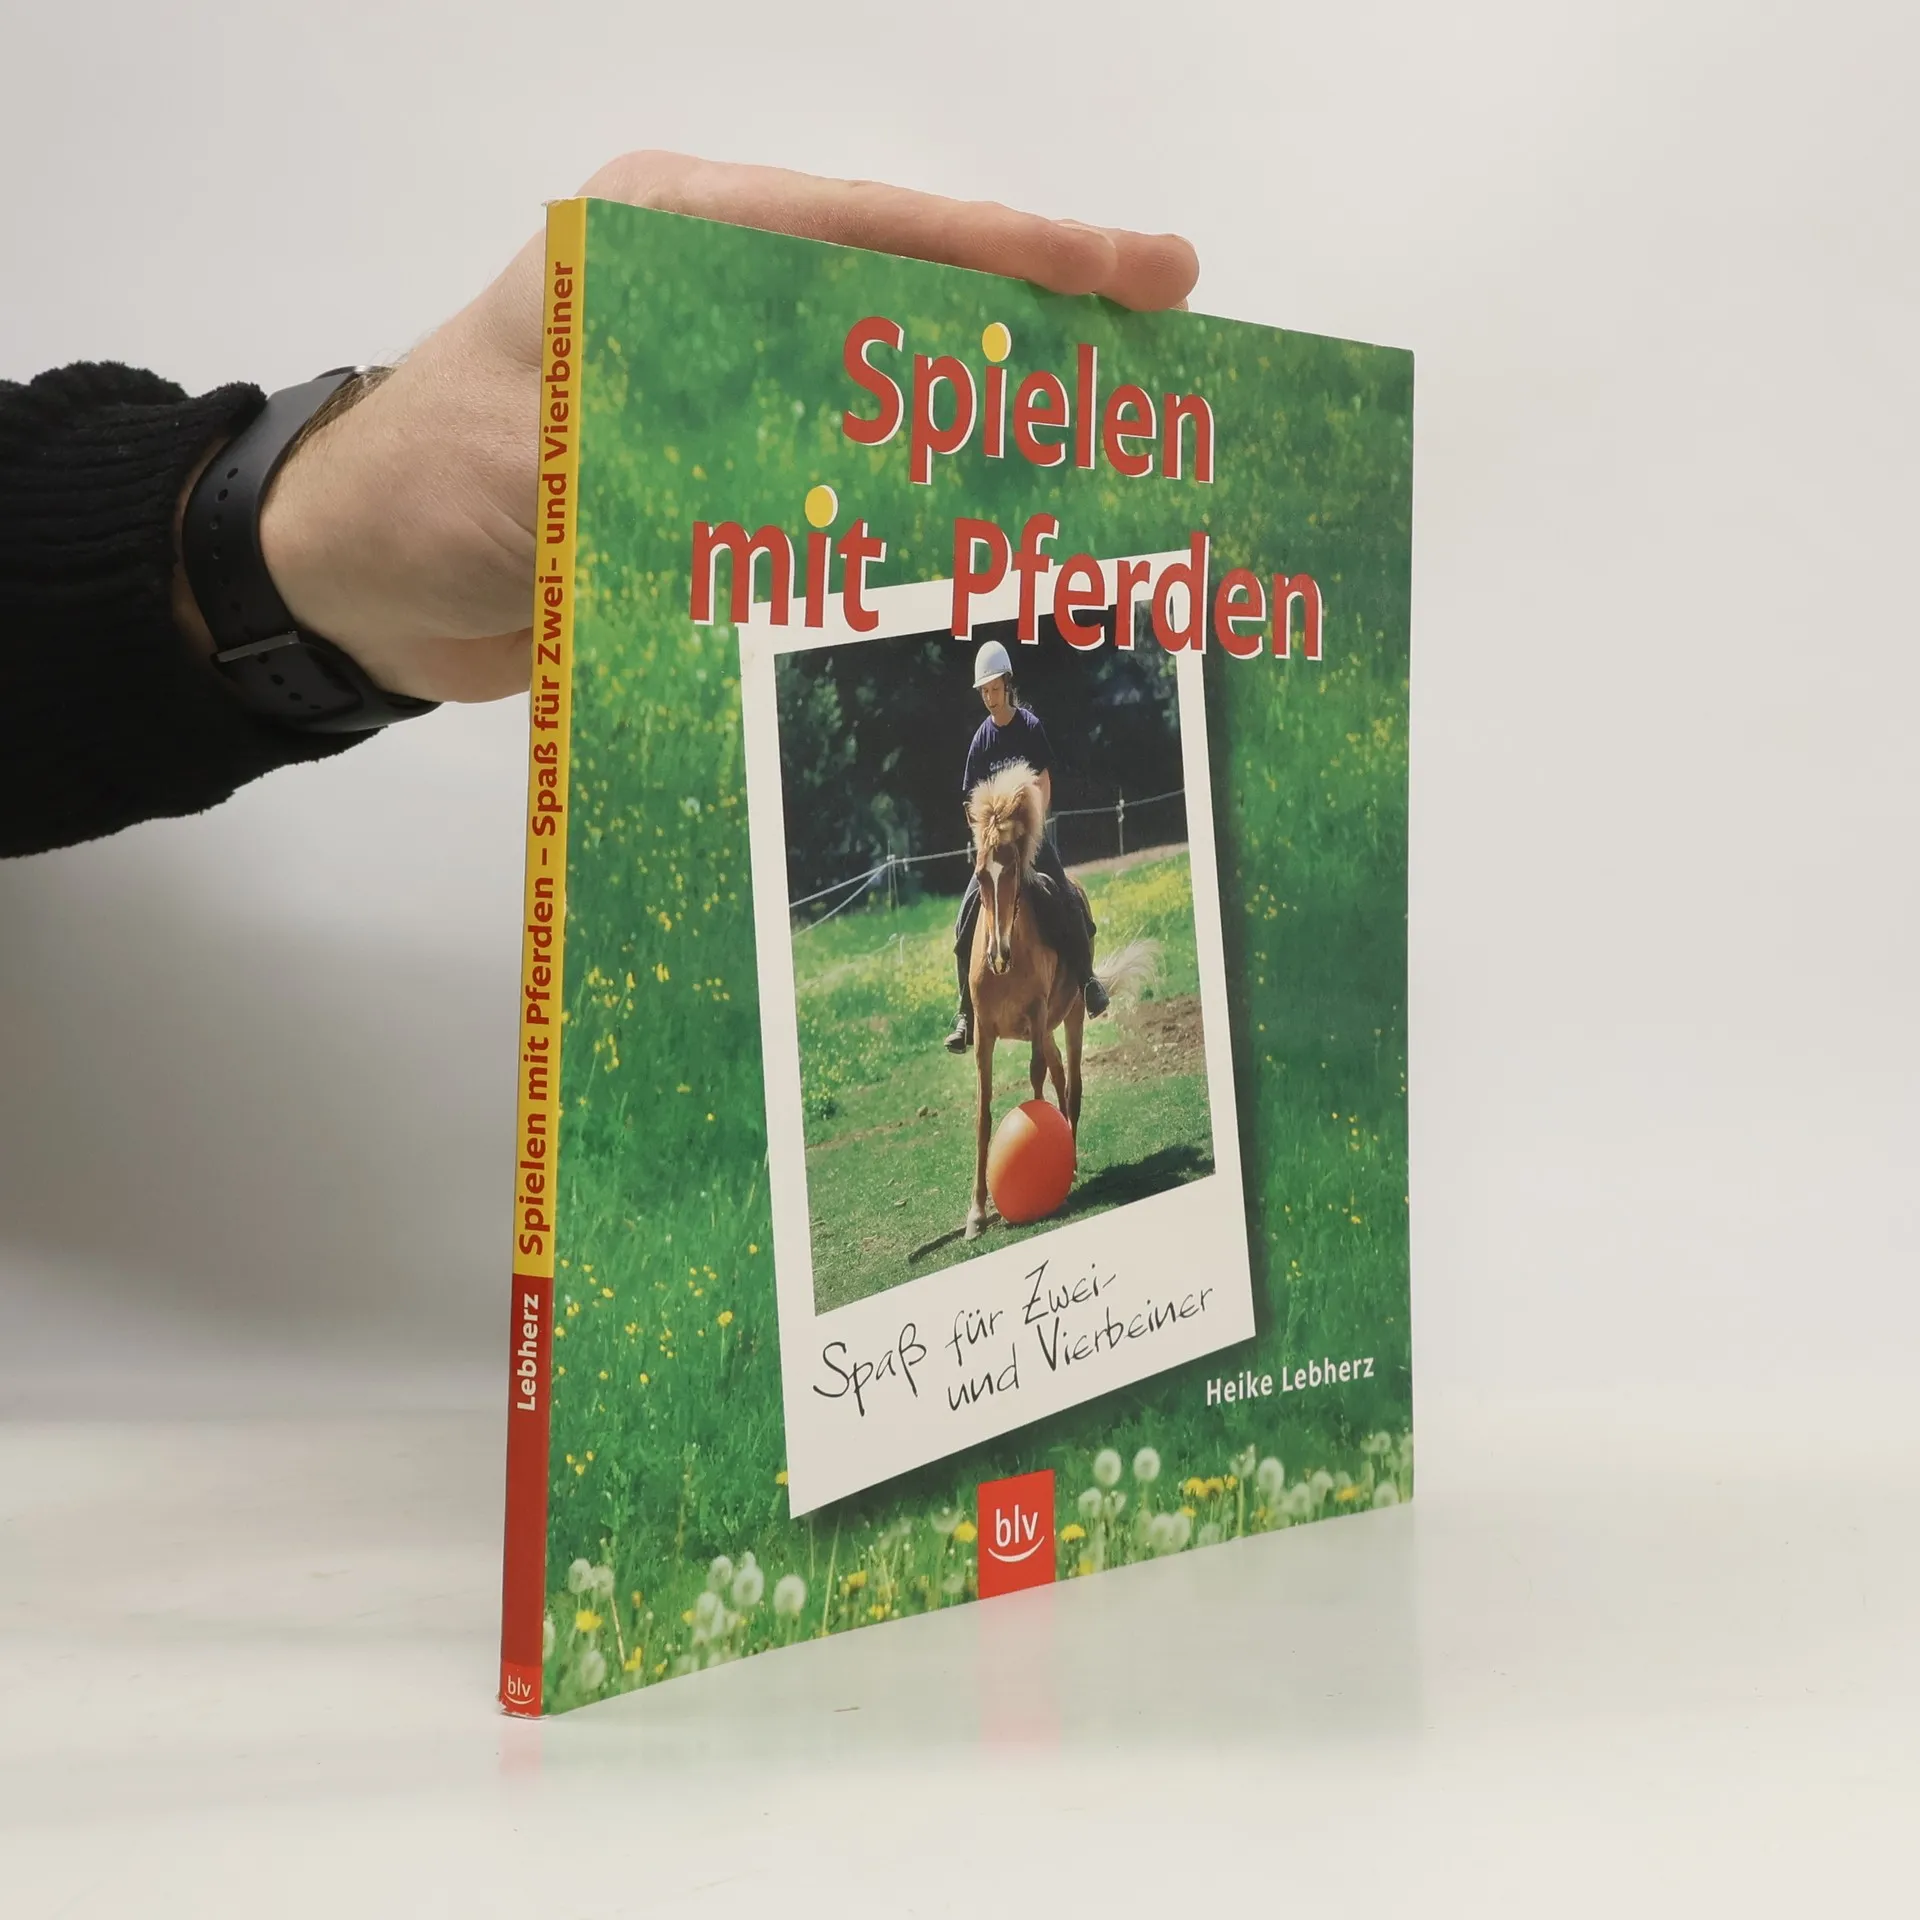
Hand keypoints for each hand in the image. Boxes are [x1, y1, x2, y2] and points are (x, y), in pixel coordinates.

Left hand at [239, 152, 1200, 704]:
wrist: (350, 583)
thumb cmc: (426, 497)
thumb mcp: (554, 459)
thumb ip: (698, 456)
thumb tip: (861, 493)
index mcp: (671, 242)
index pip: (876, 229)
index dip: (1019, 254)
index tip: (1143, 275)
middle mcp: (711, 297)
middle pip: (906, 295)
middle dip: (1040, 326)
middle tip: (1170, 355)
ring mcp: (722, 384)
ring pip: (891, 385)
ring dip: (996, 420)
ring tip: (1119, 449)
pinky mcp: (723, 469)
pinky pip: (850, 470)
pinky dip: (926, 497)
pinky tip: (1004, 532)